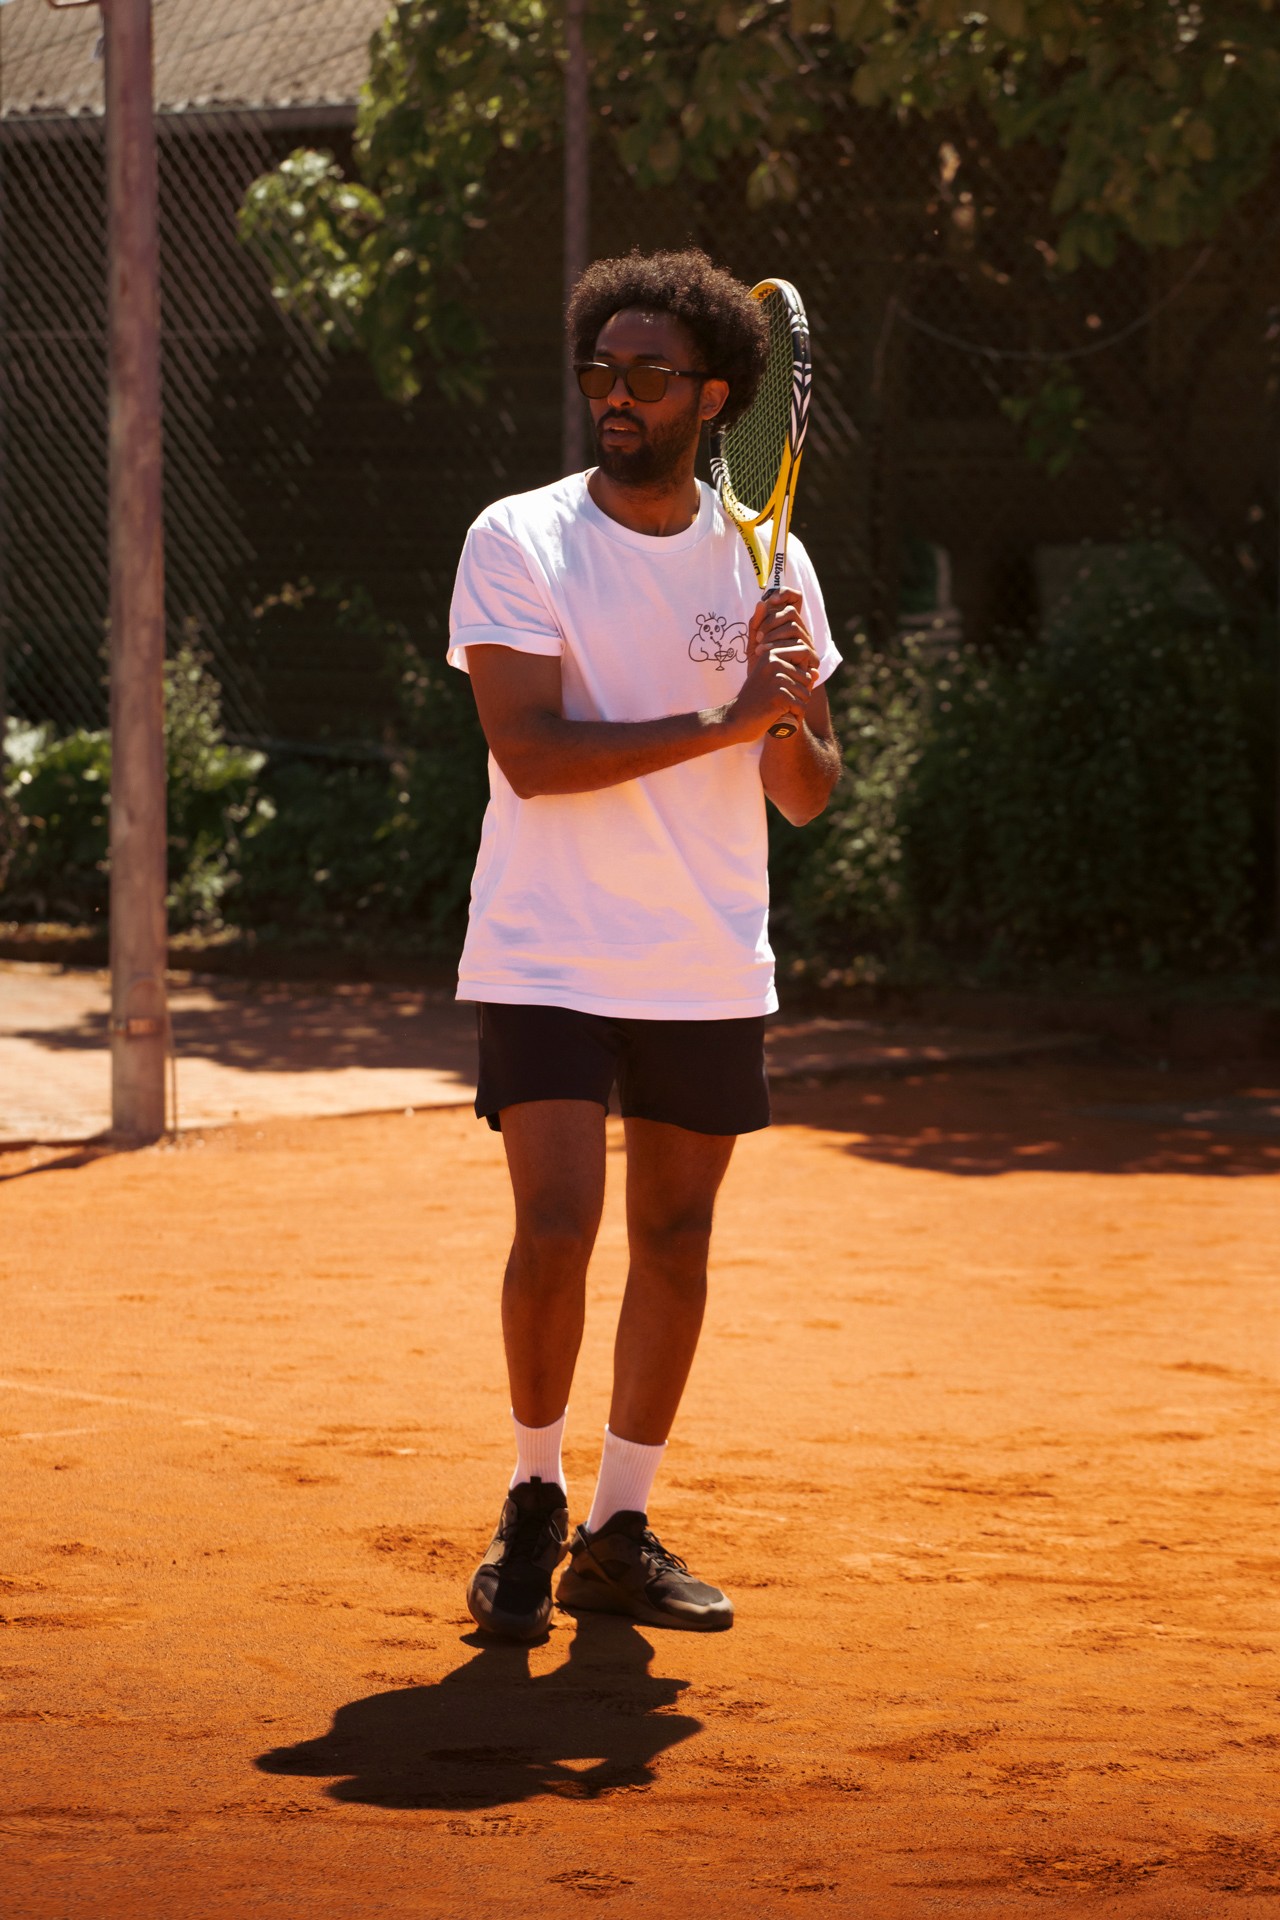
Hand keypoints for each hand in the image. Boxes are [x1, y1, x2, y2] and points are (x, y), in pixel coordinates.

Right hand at [727, 591, 818, 741]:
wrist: (734, 720)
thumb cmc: (754, 702)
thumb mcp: (772, 683)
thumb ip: (794, 675)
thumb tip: (817, 673)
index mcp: (771, 654)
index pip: (804, 654)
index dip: (804, 673)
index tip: (789, 687)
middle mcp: (774, 662)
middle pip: (807, 677)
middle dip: (799, 693)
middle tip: (780, 702)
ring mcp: (777, 678)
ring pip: (806, 693)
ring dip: (797, 706)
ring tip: (779, 709)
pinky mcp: (780, 695)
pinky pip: (801, 706)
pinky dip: (794, 716)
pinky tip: (780, 717)